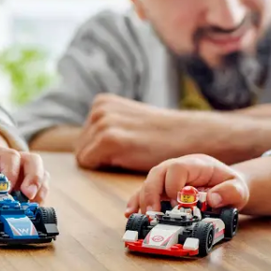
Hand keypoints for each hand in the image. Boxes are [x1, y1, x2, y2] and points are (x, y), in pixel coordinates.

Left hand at [0, 147, 48, 201]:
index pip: (10, 156)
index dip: (11, 171)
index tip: (6, 187)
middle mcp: (15, 162)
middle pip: (34, 161)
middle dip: (34, 178)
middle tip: (29, 195)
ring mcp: (24, 174)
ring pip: (42, 174)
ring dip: (41, 189)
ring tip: (35, 205)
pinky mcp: (27, 187)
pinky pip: (41, 189)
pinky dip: (41, 199)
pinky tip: (35, 210)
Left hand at [75, 95, 197, 170]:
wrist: (189, 135)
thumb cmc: (160, 135)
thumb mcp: (127, 121)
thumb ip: (106, 127)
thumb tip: (81, 147)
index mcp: (101, 102)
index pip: (83, 139)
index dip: (102, 151)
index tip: (126, 147)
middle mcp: (99, 108)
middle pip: (80, 148)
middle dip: (101, 157)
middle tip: (130, 152)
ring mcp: (104, 122)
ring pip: (84, 157)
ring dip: (106, 163)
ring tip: (131, 153)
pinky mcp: (110, 138)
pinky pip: (88, 163)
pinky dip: (107, 168)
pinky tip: (129, 158)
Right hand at [125, 154, 248, 215]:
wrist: (227, 187)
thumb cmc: (231, 187)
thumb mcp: (239, 190)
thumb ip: (230, 193)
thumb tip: (212, 199)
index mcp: (196, 165)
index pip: (177, 168)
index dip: (174, 186)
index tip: (179, 205)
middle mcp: (177, 169)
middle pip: (157, 174)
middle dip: (151, 194)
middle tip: (153, 214)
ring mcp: (168, 179)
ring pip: (148, 183)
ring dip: (142, 200)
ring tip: (141, 217)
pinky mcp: (162, 190)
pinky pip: (144, 192)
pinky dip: (136, 202)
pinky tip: (130, 213)